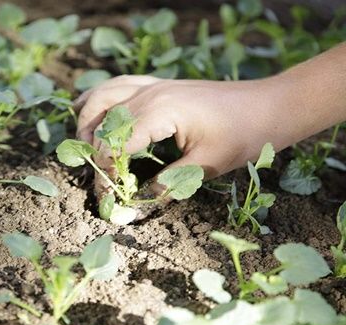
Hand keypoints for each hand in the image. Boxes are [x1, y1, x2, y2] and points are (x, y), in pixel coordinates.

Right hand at [74, 75, 293, 195]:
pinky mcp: (157, 84)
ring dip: (88, 122)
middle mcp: (149, 93)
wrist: (269, 105)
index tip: (110, 198)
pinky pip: (116, 85)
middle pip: (102, 122)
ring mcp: (152, 85)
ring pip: (102, 97)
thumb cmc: (243, 136)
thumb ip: (166, 186)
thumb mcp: (205, 167)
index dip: (106, 175)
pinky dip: (98, 98)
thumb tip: (133, 209)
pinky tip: (87, 109)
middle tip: (100, 181)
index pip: (115, 145)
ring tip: (84, 149)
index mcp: (161, 112)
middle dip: (94, 154)